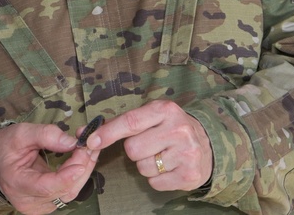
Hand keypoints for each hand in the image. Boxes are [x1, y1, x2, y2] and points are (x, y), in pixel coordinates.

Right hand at [0, 123, 99, 214]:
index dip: (66, 176)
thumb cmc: (6, 145)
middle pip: (62, 191)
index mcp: (16, 183)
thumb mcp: (21, 133)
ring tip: (89, 150)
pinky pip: (67, 192)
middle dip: (80, 167)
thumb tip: (72, 142)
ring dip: (82, 171)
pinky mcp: (46, 204)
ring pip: (69, 193)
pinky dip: (77, 176)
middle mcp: (27, 201)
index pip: (45, 187)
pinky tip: (81, 160)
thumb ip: (46, 135)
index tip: (81, 159)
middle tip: (90, 145)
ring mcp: (38, 206)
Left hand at [86, 100, 212, 191]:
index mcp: (165, 110)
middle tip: (150, 145)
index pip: (130, 122)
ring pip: (143, 167)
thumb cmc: (170, 128)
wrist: (208, 145)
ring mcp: (186, 153)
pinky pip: (155, 183)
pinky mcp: (190, 174)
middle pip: (133, 149)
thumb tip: (85, 132)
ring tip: (161, 156)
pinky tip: (169, 168)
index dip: (108, 133)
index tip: (91, 140)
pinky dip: (157, 178)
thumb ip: (121, 123)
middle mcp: (178, 129)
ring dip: (146, 165)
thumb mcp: (152, 116)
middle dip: (135, 151)